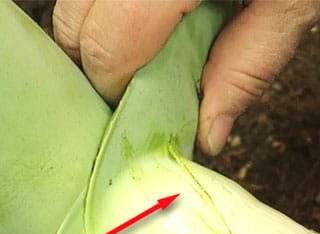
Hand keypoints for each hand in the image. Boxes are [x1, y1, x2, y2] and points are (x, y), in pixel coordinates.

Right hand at [53, 0, 319, 154]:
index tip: (135, 100)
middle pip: (69, 18)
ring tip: (139, 31)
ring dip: (91, 23)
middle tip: (136, 70)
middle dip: (95, 58)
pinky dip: (97, 0)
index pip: (108, 41)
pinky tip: (139, 8)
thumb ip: (250, 64)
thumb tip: (209, 133)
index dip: (113, 84)